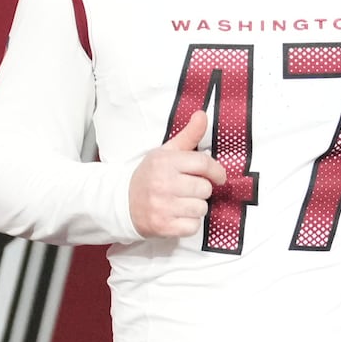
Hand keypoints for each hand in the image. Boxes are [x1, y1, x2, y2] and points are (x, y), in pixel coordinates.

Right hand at [128, 111, 226, 238]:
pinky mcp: (163, 226)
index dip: (216, 171)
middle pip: (205, 189)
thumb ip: (188, 135)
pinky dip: (189, 223)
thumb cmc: (150, 176)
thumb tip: (203, 114)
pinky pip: (193, 226)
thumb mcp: (166, 152)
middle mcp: (163, 183)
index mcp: (165, 162)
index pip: (203, 163)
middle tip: (188, 190)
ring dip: (196, 207)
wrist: (122, 203)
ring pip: (201, 208)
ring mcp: (162, 206)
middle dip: (201, 190)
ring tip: (181, 202)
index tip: (218, 177)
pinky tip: (177, 215)